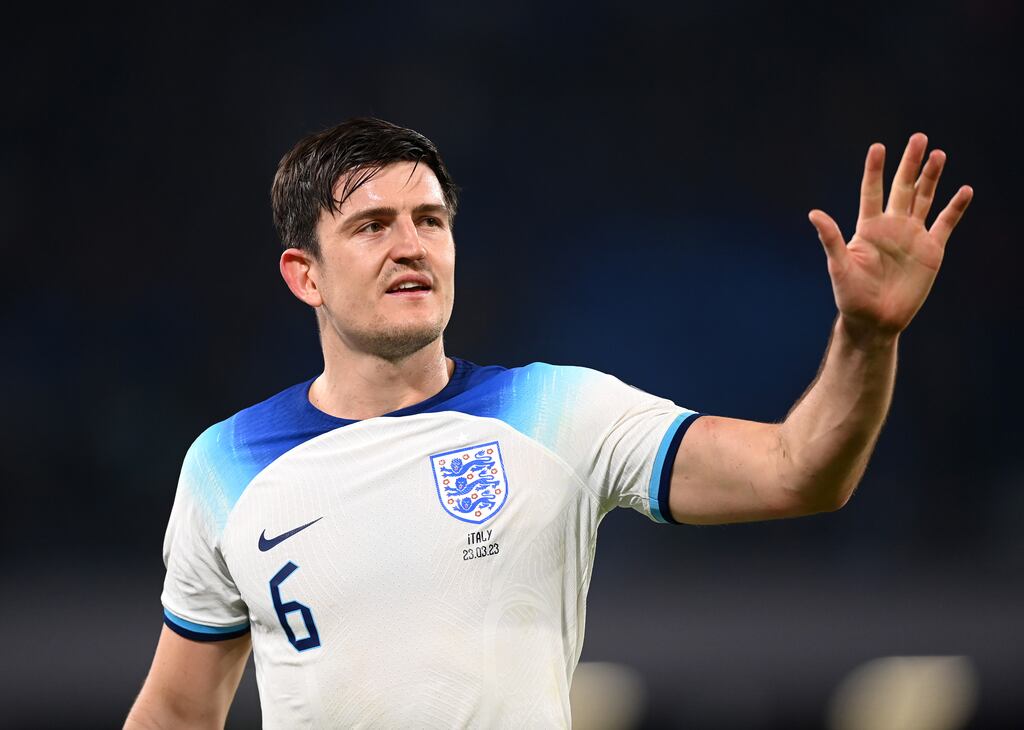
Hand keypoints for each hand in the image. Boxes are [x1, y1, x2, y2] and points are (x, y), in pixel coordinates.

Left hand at [808, 133, 972, 345]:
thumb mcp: (839, 266)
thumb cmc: (851, 296)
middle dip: (910, 164)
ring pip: (924, 199)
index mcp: (868, 227)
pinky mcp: (932, 250)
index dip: (875, 170)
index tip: (878, 147)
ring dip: (931, 178)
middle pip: (902, 188)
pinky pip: (945, 224)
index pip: (872, 191)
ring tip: (938, 154)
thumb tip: (813, 213)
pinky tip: (964, 190)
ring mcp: (913, 236)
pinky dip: (955, 208)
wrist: (875, 321)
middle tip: (919, 138)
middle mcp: (892, 227)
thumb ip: (830, 238)